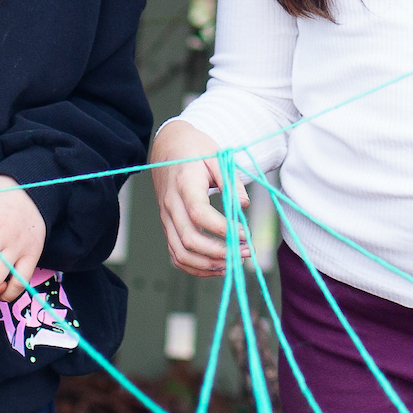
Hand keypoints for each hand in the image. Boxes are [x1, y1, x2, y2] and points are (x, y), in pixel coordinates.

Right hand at [151, 119, 245, 277]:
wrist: (168, 146)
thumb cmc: (195, 149)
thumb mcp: (217, 156)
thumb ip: (231, 181)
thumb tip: (244, 206)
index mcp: (184, 184)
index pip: (199, 214)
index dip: (223, 228)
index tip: (246, 233)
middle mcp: (171, 204)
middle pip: (189, 239)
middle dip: (220, 252)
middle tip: (246, 251)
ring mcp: (166, 218)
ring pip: (180, 253)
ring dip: (207, 264)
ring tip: (233, 263)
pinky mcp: (167, 226)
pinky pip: (176, 254)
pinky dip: (195, 267)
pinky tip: (216, 266)